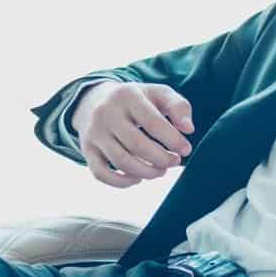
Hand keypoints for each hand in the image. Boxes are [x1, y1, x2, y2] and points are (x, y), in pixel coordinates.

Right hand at [73, 81, 194, 188]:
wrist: (96, 99)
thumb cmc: (137, 100)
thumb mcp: (158, 94)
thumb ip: (179, 106)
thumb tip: (188, 130)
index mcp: (127, 96)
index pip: (153, 123)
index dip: (173, 140)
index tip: (185, 150)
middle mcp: (106, 113)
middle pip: (137, 145)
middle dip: (161, 159)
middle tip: (174, 162)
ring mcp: (94, 133)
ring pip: (121, 162)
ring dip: (147, 172)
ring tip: (160, 170)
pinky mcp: (87, 150)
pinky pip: (102, 174)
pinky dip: (122, 182)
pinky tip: (138, 178)